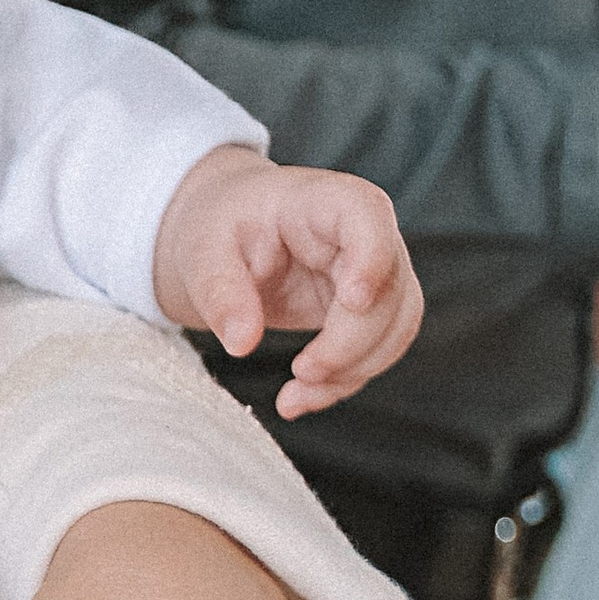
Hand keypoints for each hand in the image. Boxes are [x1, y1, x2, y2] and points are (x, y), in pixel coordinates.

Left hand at [149, 144, 420, 417]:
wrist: (230, 235)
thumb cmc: (221, 227)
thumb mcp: (203, 252)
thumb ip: (221, 292)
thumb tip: (242, 344)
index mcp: (326, 202)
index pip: (368, 217)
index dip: (372, 259)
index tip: (352, 300)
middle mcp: (365, 234)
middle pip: (390, 290)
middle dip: (352, 343)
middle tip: (301, 372)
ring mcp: (374, 273)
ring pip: (396, 327)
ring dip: (353, 372)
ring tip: (294, 397)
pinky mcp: (367, 310)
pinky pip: (376, 350)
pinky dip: (344, 381)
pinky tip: (300, 397)